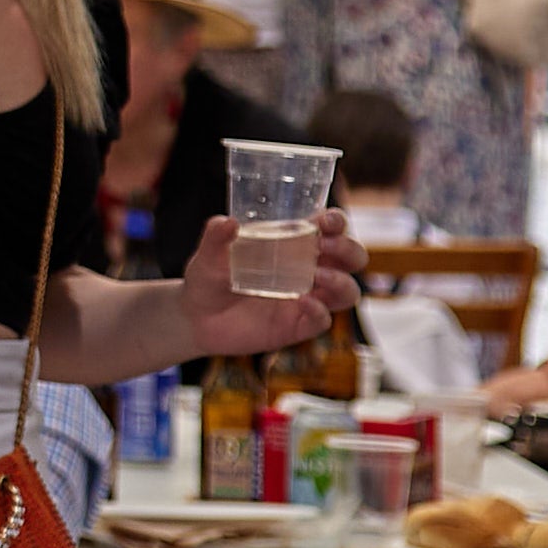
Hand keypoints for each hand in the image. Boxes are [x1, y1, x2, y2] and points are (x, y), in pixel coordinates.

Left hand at [172, 209, 362, 357]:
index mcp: (294, 245)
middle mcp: (308, 270)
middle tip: (326, 245)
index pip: (330, 228)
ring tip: (317, 276)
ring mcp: (307, 299)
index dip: (337, 222)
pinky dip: (319, 311)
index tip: (326, 221)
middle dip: (348, 249)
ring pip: (347, 291)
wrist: (196, 319)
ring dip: (341, 281)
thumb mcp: (207, 256)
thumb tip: (226, 222)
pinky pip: (323, 320)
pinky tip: (303, 302)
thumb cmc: (208, 279)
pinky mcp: (298, 326)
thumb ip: (215, 237)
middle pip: (351, 258)